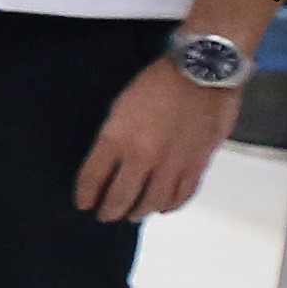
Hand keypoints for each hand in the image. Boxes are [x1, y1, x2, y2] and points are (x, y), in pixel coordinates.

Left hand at [75, 58, 240, 222]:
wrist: (203, 72)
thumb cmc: (159, 82)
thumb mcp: (121, 105)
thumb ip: (114, 137)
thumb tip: (111, 162)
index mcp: (116, 138)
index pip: (92, 178)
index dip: (86, 195)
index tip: (83, 203)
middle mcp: (142, 157)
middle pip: (120, 197)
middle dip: (109, 211)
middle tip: (105, 215)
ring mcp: (171, 164)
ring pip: (151, 202)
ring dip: (139, 212)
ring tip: (132, 215)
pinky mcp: (197, 165)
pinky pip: (181, 195)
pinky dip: (170, 205)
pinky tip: (163, 207)